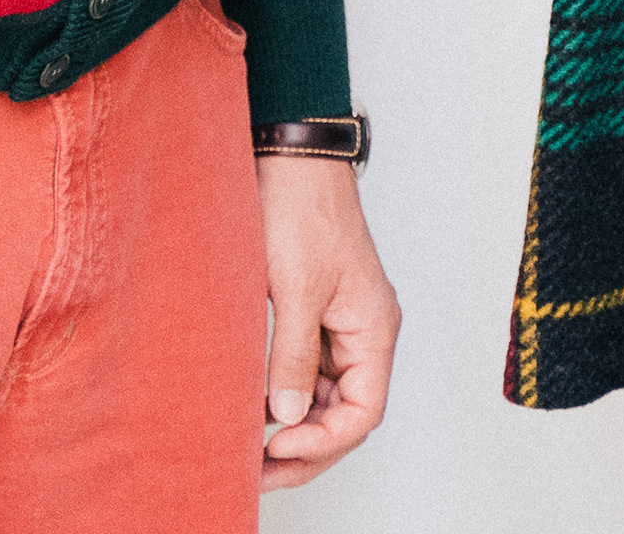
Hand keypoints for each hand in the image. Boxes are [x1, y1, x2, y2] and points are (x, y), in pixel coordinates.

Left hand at [256, 153, 398, 490]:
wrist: (288, 152)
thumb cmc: (300, 205)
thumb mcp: (294, 288)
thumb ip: (294, 357)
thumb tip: (289, 417)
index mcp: (374, 327)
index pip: (363, 412)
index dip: (322, 442)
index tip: (275, 447)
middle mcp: (364, 330)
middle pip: (346, 412)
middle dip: (305, 447)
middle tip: (256, 470)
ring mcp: (340, 322)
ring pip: (326, 395)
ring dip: (293, 425)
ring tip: (250, 448)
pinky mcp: (314, 310)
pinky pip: (308, 369)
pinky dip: (284, 394)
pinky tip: (254, 407)